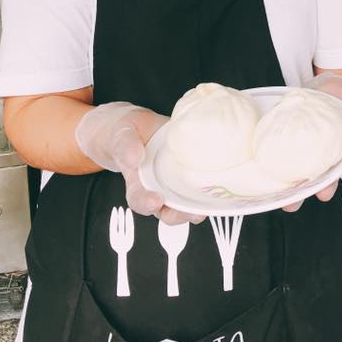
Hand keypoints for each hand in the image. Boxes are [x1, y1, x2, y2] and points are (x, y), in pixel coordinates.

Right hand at [75, 102, 203, 225]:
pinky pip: (198, 184)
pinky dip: (208, 188)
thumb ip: (125, 145)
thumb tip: (134, 156)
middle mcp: (157, 187)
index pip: (139, 199)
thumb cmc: (127, 134)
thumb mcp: (121, 134)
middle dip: (180, 214)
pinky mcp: (190, 170)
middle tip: (192, 213)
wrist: (140, 126)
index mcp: (136, 182)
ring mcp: (175, 181)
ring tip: (208, 205)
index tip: (155, 201)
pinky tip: (219, 183)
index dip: (147, 203)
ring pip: (186, 202)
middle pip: (167, 210)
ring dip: (197, 206)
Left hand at [282, 72, 341, 210]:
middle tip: (324, 194)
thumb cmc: (340, 93)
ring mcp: (309, 153)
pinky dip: (280, 182)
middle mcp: (330, 153)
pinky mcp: (290, 150)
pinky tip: (274, 190)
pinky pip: (285, 167)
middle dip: (327, 186)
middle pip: (329, 174)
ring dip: (300, 192)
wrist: (318, 87)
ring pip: (306, 177)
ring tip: (292, 204)